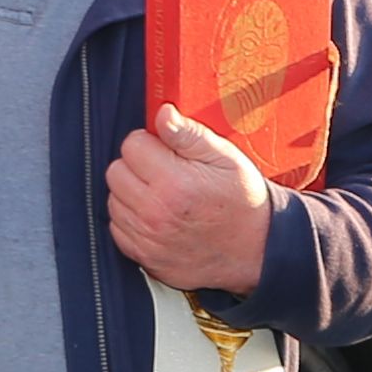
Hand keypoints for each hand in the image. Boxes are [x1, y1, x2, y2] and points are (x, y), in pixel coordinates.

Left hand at [107, 103, 279, 297]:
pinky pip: (117, 229)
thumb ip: (190, 134)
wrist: (257, 250)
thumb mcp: (226, 158)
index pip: (132, 145)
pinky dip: (131, 221)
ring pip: (113, 200)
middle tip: (164, 173)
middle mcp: (155, 212)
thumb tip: (163, 114)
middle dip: (136, 167)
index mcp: (174, 182)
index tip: (166, 151)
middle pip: (116, 172)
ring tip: (163, 196)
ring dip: (131, 194)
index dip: (150, 143)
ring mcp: (147, 238)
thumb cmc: (243, 202)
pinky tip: (157, 217)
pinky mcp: (144, 257)